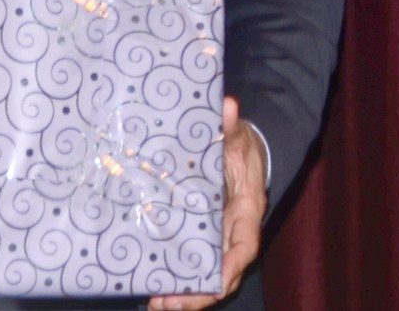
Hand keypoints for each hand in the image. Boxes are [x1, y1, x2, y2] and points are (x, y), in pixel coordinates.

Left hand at [149, 96, 267, 310]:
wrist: (235, 147)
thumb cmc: (239, 144)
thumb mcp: (236, 134)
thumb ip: (230, 125)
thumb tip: (228, 106)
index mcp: (246, 211)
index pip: (244, 246)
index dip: (231, 267)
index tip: (214, 283)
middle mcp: (232, 232)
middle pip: (222, 273)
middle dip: (199, 294)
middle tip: (168, 303)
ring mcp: (214, 237)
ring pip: (205, 275)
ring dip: (184, 294)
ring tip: (157, 303)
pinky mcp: (197, 236)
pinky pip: (190, 262)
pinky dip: (175, 277)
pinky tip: (152, 284)